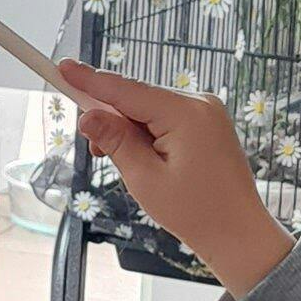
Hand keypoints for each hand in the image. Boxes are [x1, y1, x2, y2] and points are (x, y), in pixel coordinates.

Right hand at [56, 66, 294, 298]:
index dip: (91, 80)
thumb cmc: (197, 213)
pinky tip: (139, 157)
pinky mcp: (206, 123)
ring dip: (127, 129)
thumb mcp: (145, 179)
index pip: (127, 90)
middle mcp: (200, 104)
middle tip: (93, 148)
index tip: (62, 67)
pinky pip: (164, 117)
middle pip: (137, 97)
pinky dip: (145, 132)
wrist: (238, 234)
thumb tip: (88, 115)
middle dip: (109, 116)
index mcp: (187, 114)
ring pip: (149, 108)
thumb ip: (115, 141)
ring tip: (122, 164)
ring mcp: (206, 112)